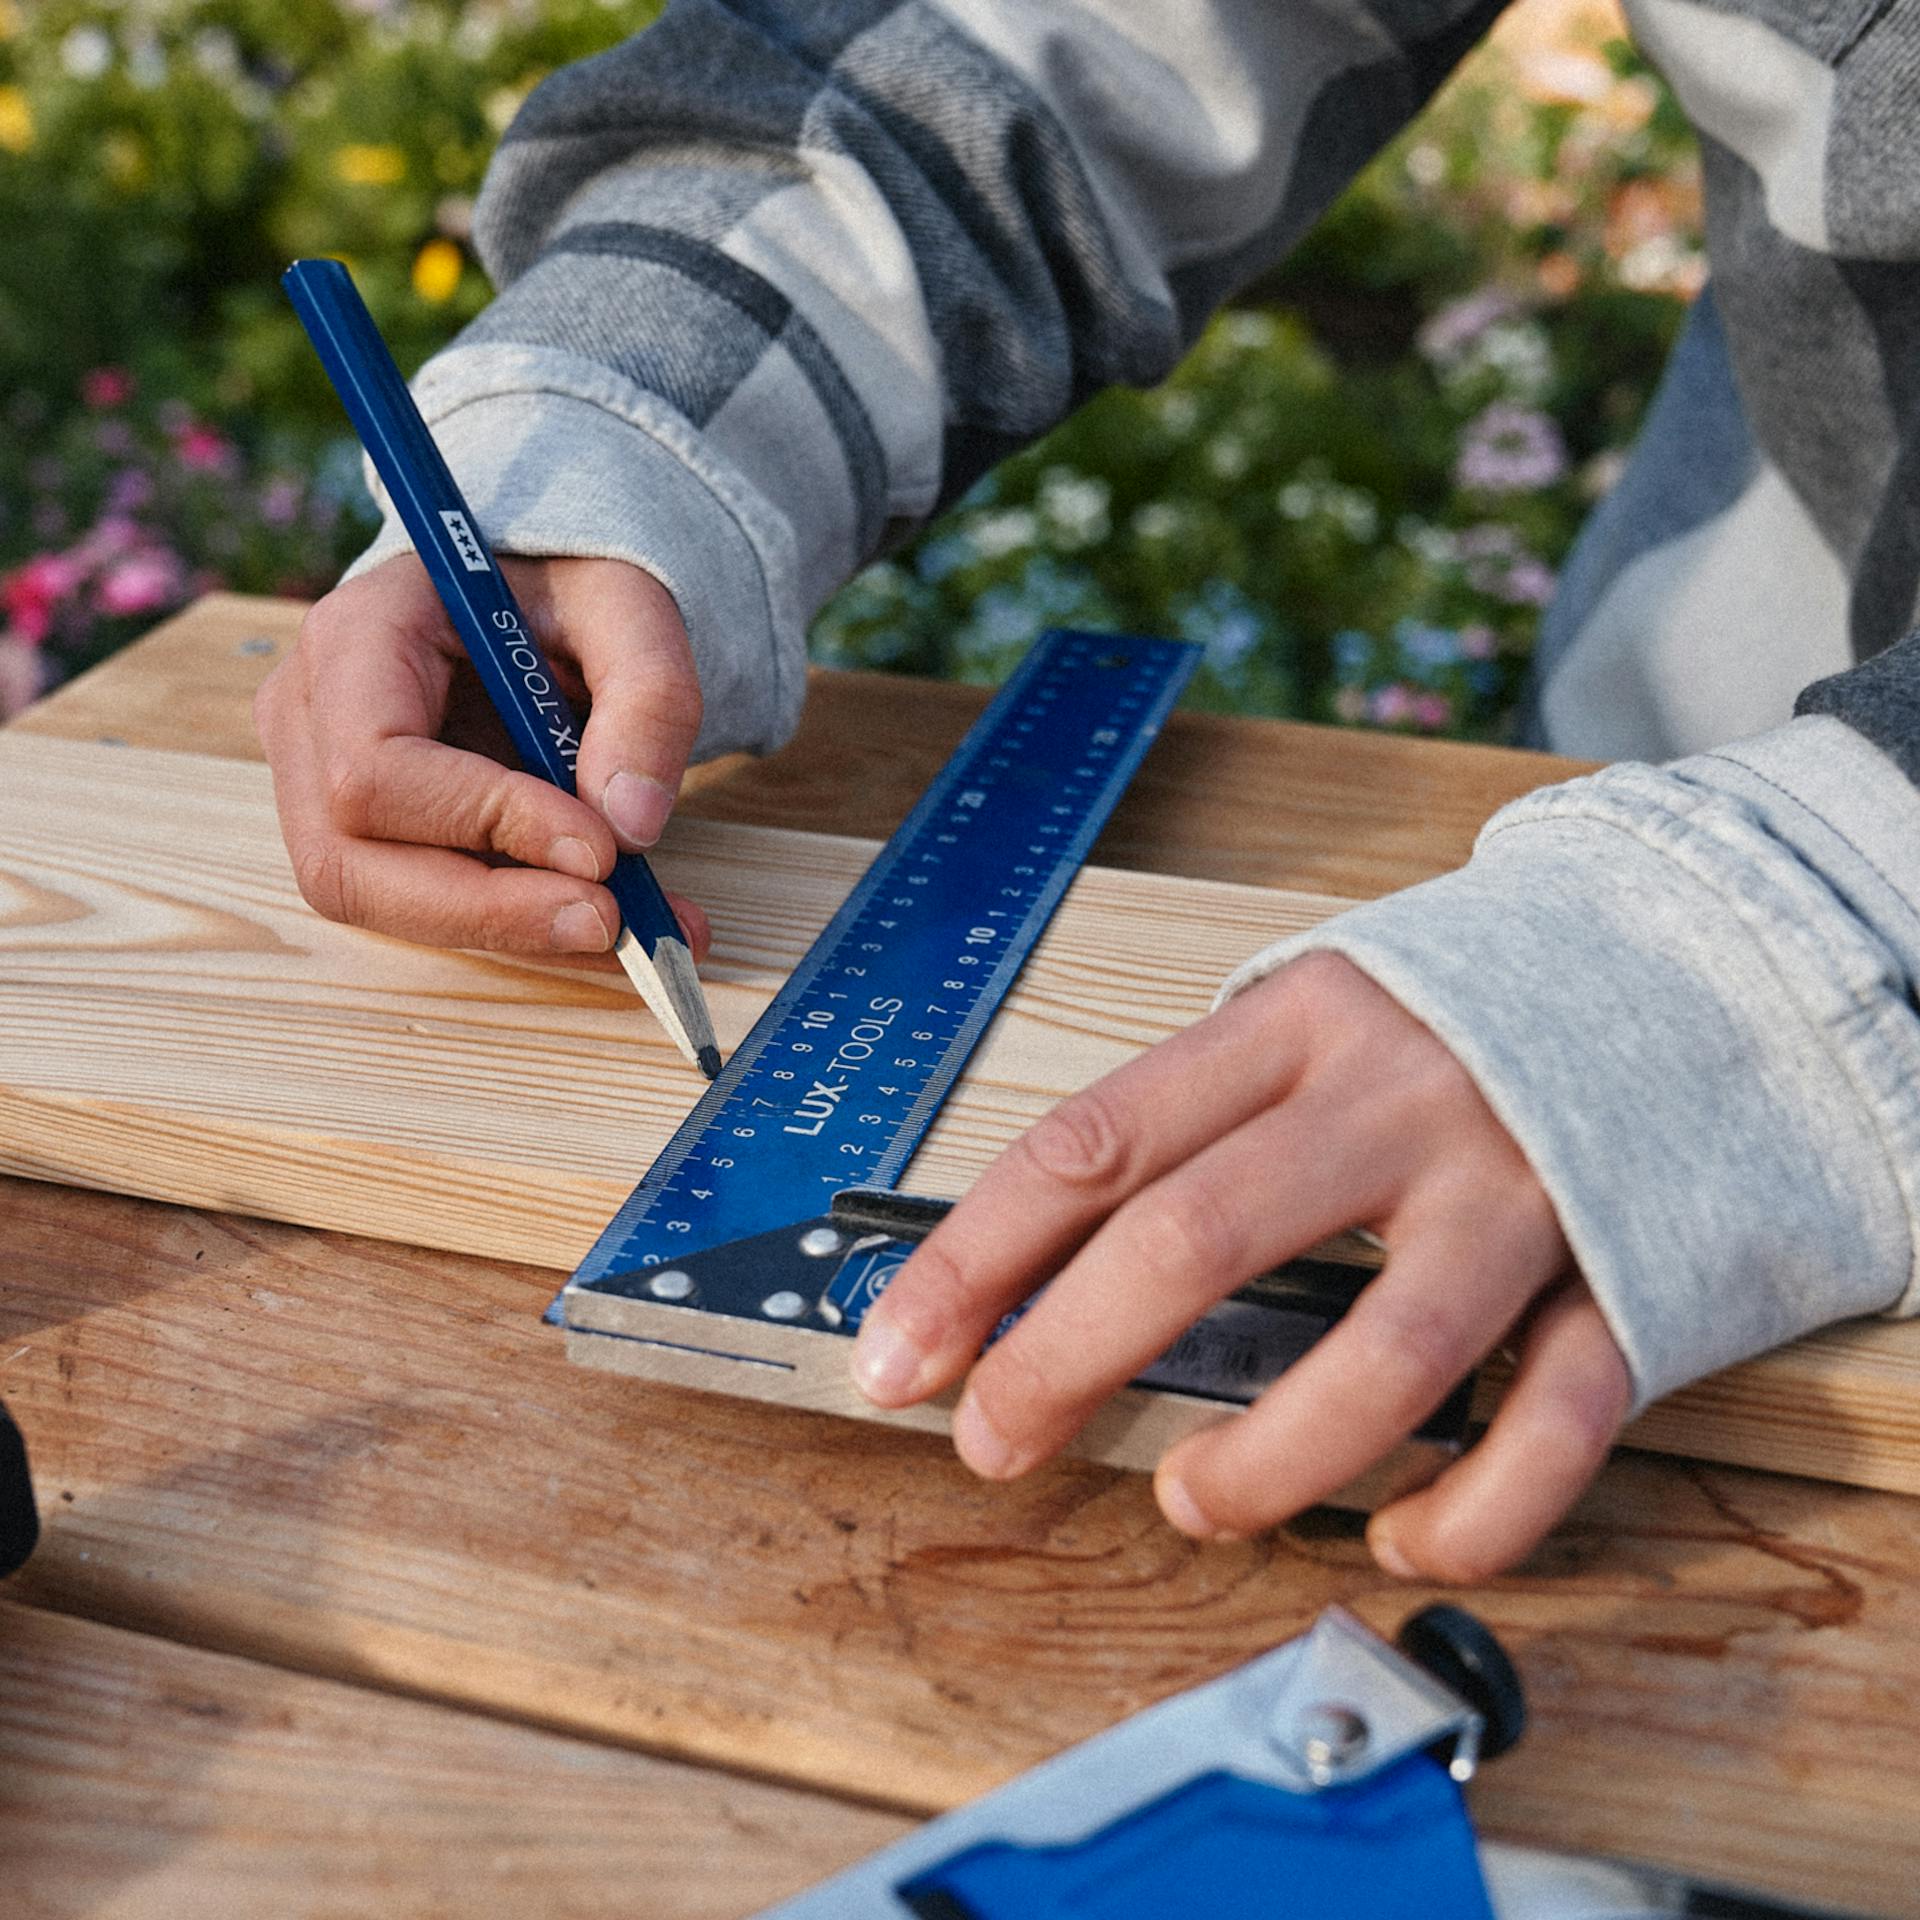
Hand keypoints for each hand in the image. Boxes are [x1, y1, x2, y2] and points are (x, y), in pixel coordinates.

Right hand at [255, 552, 708, 961]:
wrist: (540, 593)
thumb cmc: (569, 582)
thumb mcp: (631, 605)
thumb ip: (648, 697)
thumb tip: (632, 825)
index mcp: (354, 635)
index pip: (373, 765)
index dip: (482, 821)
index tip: (599, 849)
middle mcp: (309, 716)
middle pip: (350, 863)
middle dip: (490, 911)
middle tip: (612, 922)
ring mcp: (320, 782)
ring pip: (383, 902)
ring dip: (515, 931)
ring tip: (636, 927)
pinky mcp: (367, 833)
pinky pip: (426, 906)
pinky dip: (525, 925)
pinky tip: (612, 920)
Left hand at [849, 951, 1631, 1581]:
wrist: (1676, 965)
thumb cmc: (1446, 1019)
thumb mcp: (1303, 1021)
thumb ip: (1196, 1122)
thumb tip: (1033, 1268)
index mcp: (1293, 1024)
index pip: (1094, 1142)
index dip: (977, 1259)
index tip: (899, 1350)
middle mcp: (1393, 1101)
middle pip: (1198, 1239)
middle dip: (1066, 1358)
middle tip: (996, 1440)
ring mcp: (1513, 1191)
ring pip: (1381, 1357)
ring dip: (1263, 1460)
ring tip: (1189, 1500)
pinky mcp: (1618, 1277)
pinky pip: (1549, 1429)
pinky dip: (1464, 1513)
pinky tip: (1394, 1532)